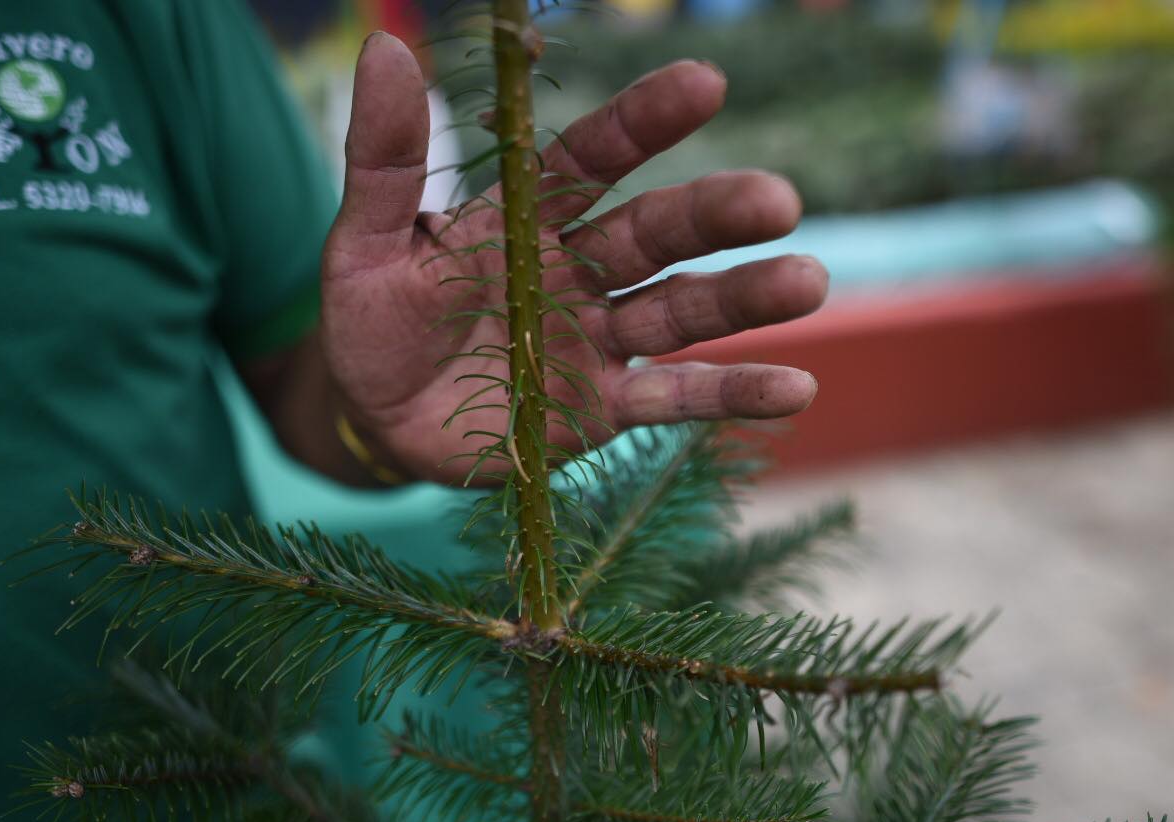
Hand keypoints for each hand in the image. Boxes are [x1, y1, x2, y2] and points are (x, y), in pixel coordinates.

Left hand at [321, 33, 826, 483]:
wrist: (373, 420)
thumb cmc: (370, 321)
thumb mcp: (365, 240)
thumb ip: (385, 159)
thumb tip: (384, 49)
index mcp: (527, 216)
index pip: (593, 158)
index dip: (645, 122)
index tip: (704, 84)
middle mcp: (578, 270)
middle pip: (657, 233)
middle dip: (716, 215)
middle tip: (777, 201)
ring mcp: (598, 340)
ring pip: (680, 311)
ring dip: (744, 298)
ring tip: (808, 281)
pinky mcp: (605, 408)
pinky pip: (675, 399)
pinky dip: (732, 394)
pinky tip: (796, 388)